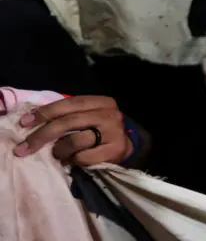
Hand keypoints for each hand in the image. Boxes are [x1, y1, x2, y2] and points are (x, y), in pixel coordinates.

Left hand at [14, 96, 132, 165]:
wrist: (125, 146)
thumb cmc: (98, 130)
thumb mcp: (88, 116)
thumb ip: (68, 114)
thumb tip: (32, 121)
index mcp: (102, 102)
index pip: (70, 103)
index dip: (46, 112)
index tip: (24, 122)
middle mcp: (110, 114)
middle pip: (69, 122)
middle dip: (43, 134)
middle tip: (24, 147)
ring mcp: (114, 133)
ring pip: (75, 140)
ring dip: (59, 150)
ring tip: (57, 154)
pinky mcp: (114, 150)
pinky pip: (84, 157)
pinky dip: (73, 160)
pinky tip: (73, 160)